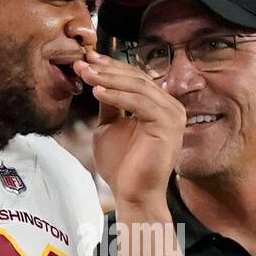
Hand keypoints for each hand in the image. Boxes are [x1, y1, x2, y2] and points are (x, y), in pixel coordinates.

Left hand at [75, 50, 185, 207]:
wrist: (131, 194)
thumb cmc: (121, 165)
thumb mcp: (110, 125)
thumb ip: (109, 103)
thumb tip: (96, 78)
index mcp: (159, 105)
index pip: (135, 78)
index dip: (110, 67)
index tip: (86, 61)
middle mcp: (171, 107)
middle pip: (137, 78)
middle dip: (107, 70)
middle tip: (83, 63)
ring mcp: (172, 115)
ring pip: (138, 87)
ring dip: (109, 79)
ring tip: (86, 76)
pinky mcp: (168, 125)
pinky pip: (140, 103)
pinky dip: (117, 96)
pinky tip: (97, 92)